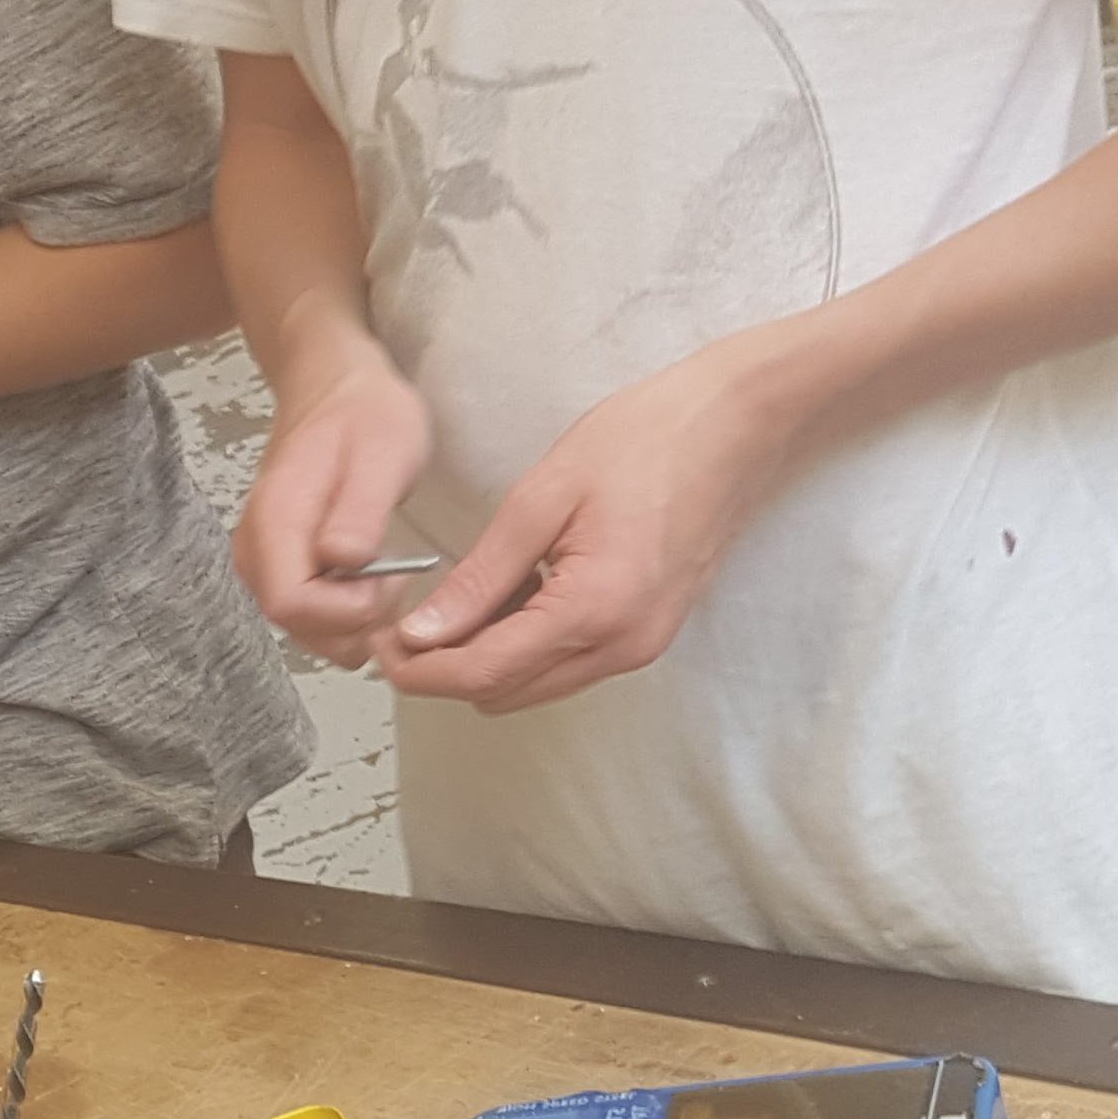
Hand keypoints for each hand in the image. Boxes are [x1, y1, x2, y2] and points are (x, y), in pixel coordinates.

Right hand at [234, 337, 435, 668]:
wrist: (332, 388)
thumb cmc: (364, 415)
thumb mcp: (382, 451)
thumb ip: (361, 509)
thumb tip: (344, 560)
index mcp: (275, 522)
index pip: (292, 605)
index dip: (347, 611)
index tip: (390, 577)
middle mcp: (255, 553)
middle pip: (297, 627)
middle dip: (357, 622)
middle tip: (398, 578)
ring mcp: (263, 565)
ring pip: (305, 630)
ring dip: (355, 622)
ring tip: (388, 576)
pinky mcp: (277, 570)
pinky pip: (309, 617)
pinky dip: (346, 616)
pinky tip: (372, 581)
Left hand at [380, 331, 805, 713]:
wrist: (735, 425)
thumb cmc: (648, 441)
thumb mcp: (542, 500)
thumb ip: (480, 577)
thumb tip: (425, 633)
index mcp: (594, 610)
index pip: (483, 673)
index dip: (420, 671)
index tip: (382, 646)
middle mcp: (622, 644)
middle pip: (504, 693)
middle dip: (446, 670)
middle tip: (409, 623)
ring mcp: (640, 645)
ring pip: (533, 686)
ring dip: (486, 659)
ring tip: (461, 601)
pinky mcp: (647, 634)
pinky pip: (566, 664)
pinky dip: (526, 646)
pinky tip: (513, 595)